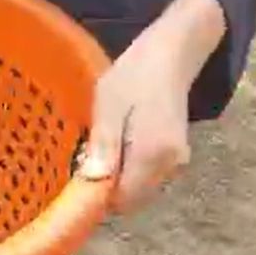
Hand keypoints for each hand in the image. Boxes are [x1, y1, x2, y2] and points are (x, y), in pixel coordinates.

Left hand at [81, 0, 226, 213]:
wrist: (171, 55)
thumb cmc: (134, 76)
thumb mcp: (108, 106)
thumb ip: (104, 145)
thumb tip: (94, 181)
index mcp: (153, 154)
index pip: (122, 200)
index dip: (97, 195)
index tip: (78, 176)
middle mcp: (171, 165)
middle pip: (130, 199)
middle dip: (105, 188)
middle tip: (88, 156)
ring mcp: (176, 162)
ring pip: (138, 189)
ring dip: (116, 178)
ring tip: (103, 146)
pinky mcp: (176, 156)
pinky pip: (146, 176)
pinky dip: (129, 170)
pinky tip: (118, 144)